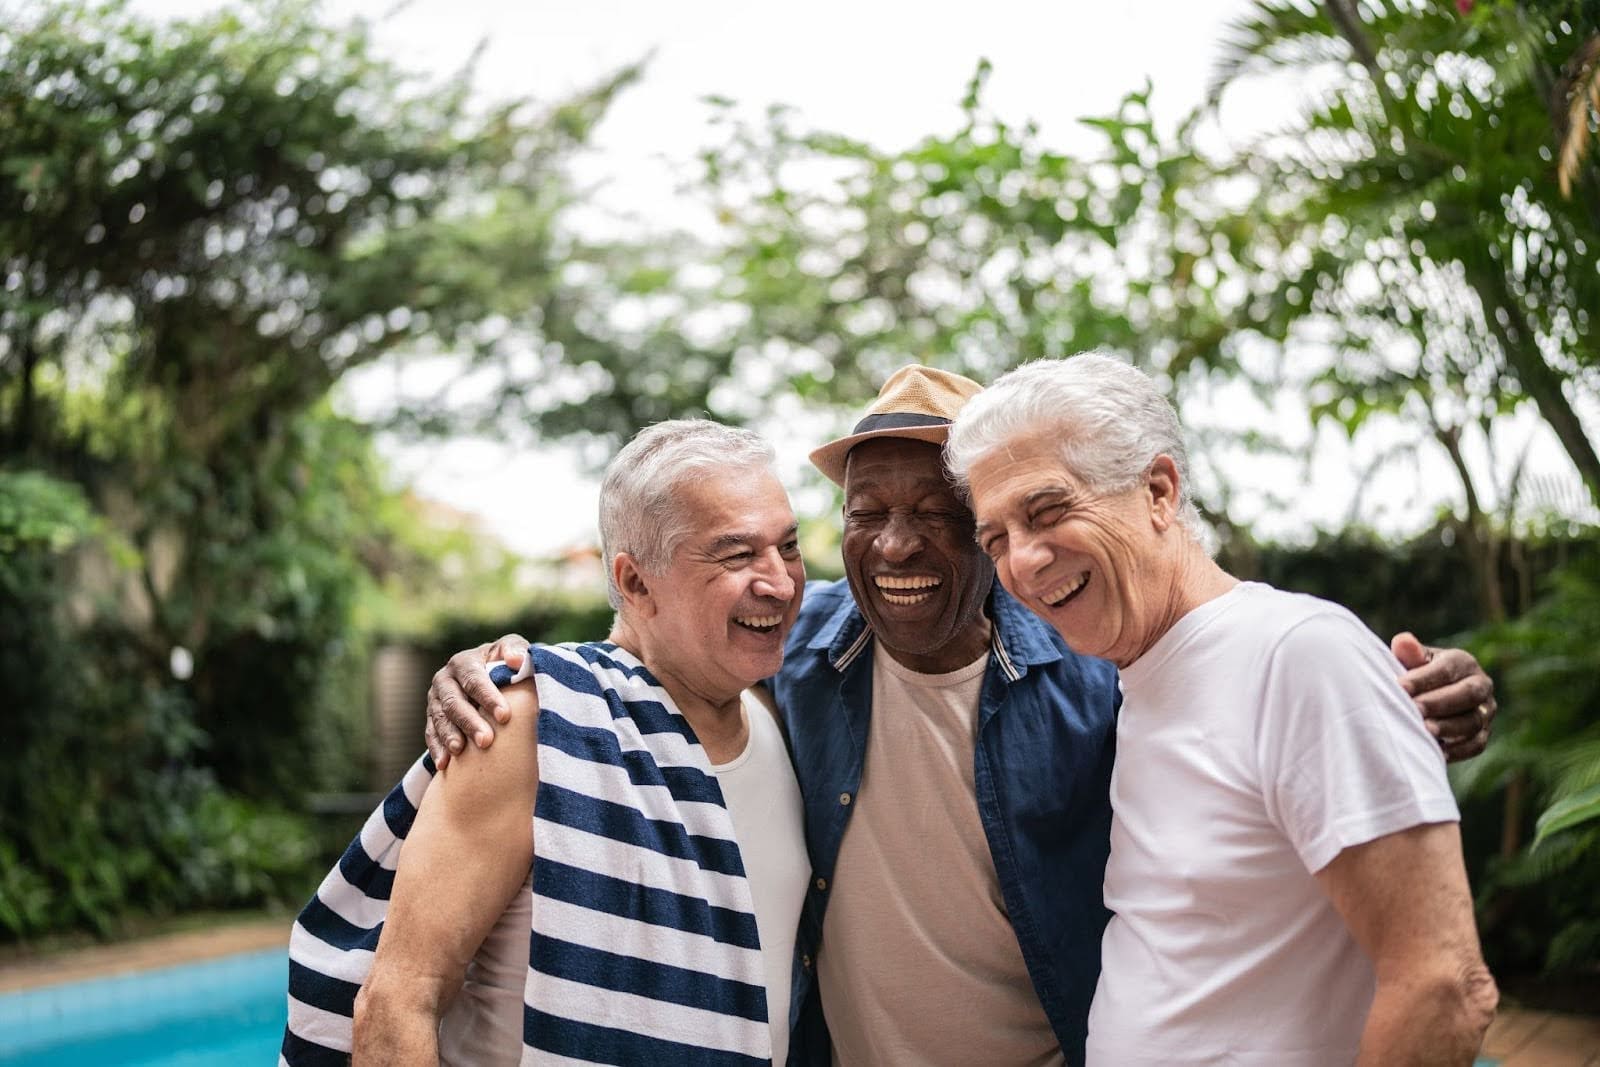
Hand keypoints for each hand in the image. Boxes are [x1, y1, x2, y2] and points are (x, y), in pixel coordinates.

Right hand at [424, 633, 530, 767]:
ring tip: (461, 752)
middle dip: (469, 722)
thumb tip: (517, 660)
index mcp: (464, 662)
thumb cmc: (504, 663)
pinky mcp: (432, 717)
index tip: (505, 716)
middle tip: (486, 741)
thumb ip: (516, 650)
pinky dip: (437, 748)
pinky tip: (444, 764)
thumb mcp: (511, 650)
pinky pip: (430, 733)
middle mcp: (445, 679)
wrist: (487, 675)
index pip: (474, 679)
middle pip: (454, 702)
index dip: (488, 697)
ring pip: (440, 719)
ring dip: (450, 736)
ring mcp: (435, 699)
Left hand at [1391, 632, 1496, 762]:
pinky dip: (1458, 750)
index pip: (1447, 669)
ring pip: (1473, 721)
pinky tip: (1437, 752)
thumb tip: (1402, 641)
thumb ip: (1409, 654)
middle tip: (1415, 710)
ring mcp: (1485, 711)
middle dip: (1439, 702)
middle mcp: (1481, 684)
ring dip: (1449, 727)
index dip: (1424, 678)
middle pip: (1468, 694)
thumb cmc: (1415, 676)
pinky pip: (1476, 744)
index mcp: (1463, 662)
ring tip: (1425, 731)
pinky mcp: (1483, 734)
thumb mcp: (1411, 662)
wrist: (1426, 697)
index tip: (1400, 686)